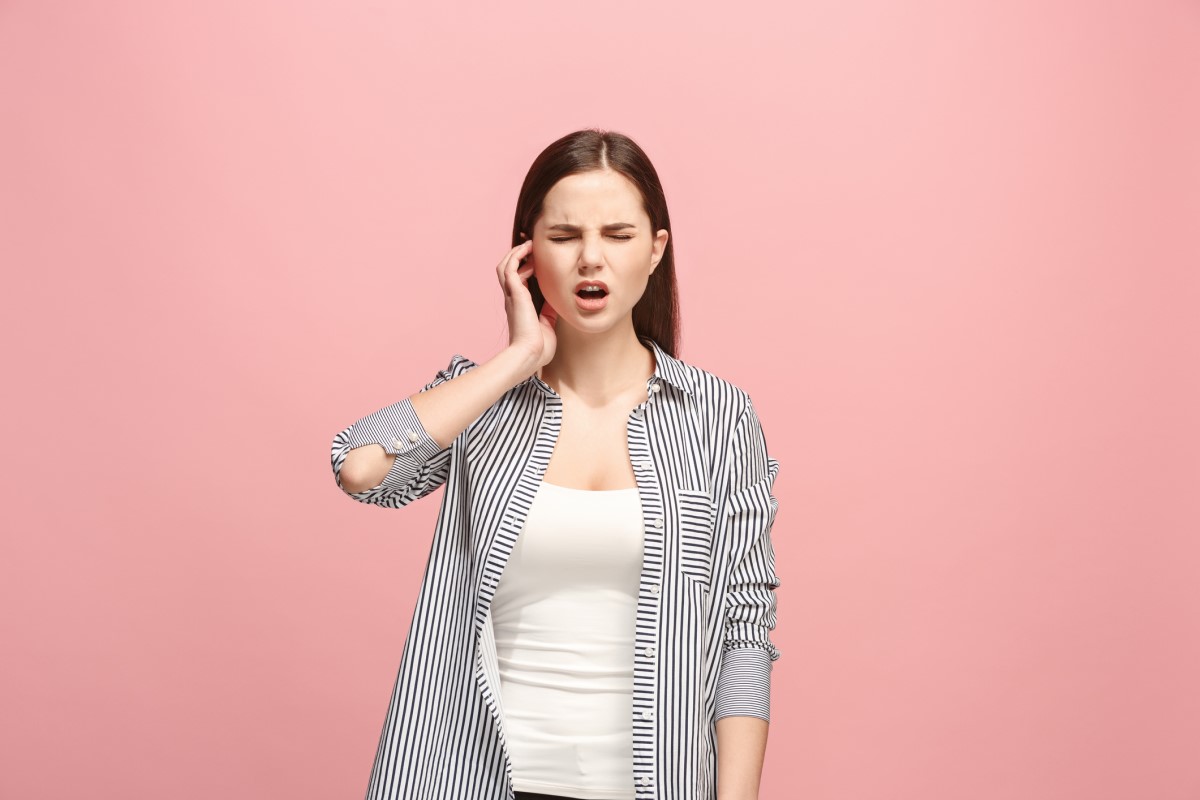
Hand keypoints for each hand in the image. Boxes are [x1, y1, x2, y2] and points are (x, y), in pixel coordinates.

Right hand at [497, 239, 557, 369]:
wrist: (531, 355)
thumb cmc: (538, 347)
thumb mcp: (548, 324)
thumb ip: (550, 311)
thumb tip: (557, 300)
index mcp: (519, 306)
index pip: (517, 280)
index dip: (524, 267)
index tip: (535, 258)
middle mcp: (512, 298)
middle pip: (507, 270)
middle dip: (517, 255)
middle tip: (530, 245)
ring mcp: (511, 295)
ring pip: (505, 266)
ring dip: (516, 253)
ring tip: (529, 244)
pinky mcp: (514, 293)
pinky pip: (510, 268)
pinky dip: (517, 256)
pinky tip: (528, 250)